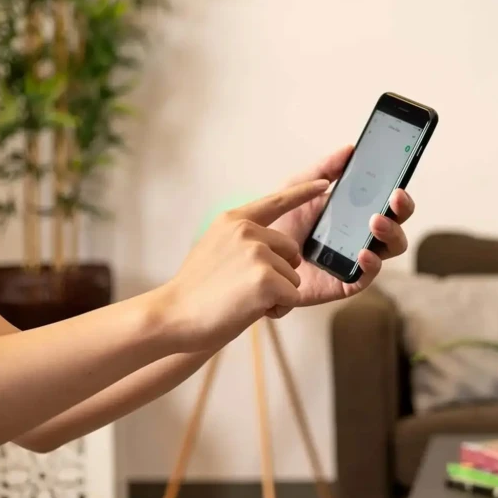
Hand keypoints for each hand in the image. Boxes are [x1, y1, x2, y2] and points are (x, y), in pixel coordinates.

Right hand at [156, 179, 330, 351]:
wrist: (172, 315)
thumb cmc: (196, 290)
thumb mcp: (214, 246)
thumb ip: (241, 239)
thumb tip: (270, 245)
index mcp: (234, 220)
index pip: (276, 201)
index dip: (303, 192)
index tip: (326, 182)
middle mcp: (246, 231)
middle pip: (291, 251)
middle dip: (280, 273)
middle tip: (247, 288)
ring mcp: (257, 253)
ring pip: (293, 276)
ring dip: (277, 294)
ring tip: (244, 300)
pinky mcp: (266, 279)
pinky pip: (292, 295)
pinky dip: (278, 308)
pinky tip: (252, 310)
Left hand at [267, 145, 416, 314]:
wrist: (257, 259)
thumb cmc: (279, 224)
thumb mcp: (297, 188)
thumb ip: (322, 169)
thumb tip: (350, 149)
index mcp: (356, 212)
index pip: (389, 202)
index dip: (399, 193)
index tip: (398, 183)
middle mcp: (363, 234)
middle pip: (397, 223)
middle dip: (402, 209)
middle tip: (394, 197)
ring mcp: (357, 259)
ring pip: (391, 248)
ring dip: (391, 233)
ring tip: (376, 221)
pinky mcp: (347, 281)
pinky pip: (368, 275)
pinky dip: (371, 264)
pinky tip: (362, 253)